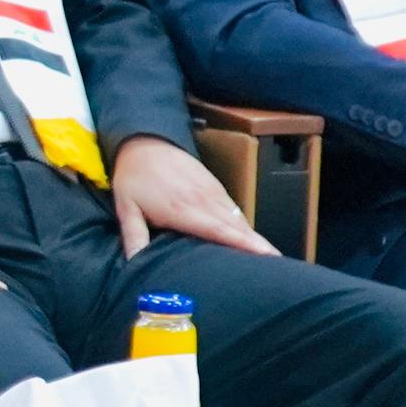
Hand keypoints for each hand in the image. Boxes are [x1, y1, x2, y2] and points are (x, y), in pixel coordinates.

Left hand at [106, 134, 272, 258]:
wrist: (145, 140)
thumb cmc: (134, 177)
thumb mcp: (127, 207)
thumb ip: (134, 236)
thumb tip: (134, 264)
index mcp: (184, 209)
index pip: (220, 230)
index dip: (244, 244)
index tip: (266, 256)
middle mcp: (204, 201)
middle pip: (238, 227)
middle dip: (259, 246)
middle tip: (278, 266)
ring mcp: (213, 192)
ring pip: (240, 219)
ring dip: (255, 237)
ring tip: (273, 258)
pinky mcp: (215, 186)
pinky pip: (235, 209)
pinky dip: (246, 226)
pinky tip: (253, 240)